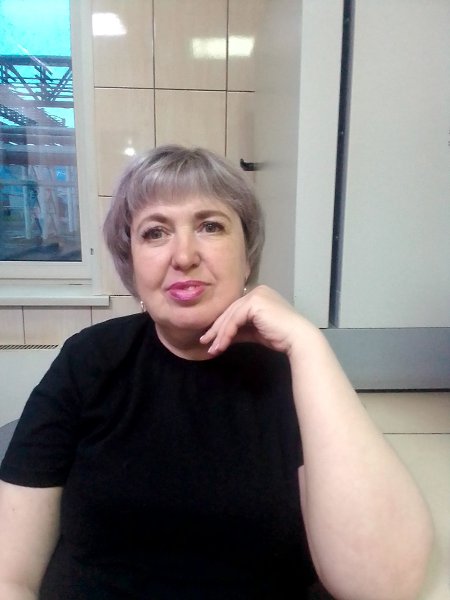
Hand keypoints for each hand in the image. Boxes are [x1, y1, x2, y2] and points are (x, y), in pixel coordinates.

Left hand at [200, 285, 316, 355]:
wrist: (297, 338)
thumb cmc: (280, 336)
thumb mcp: (255, 332)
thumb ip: (239, 330)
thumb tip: (221, 337)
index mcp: (259, 294)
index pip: (235, 309)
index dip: (222, 324)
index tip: (211, 339)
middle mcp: (257, 290)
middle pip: (230, 311)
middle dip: (217, 329)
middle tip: (204, 343)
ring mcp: (256, 295)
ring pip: (230, 316)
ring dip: (219, 334)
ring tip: (212, 349)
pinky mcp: (254, 303)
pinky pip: (234, 320)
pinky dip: (226, 334)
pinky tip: (221, 345)